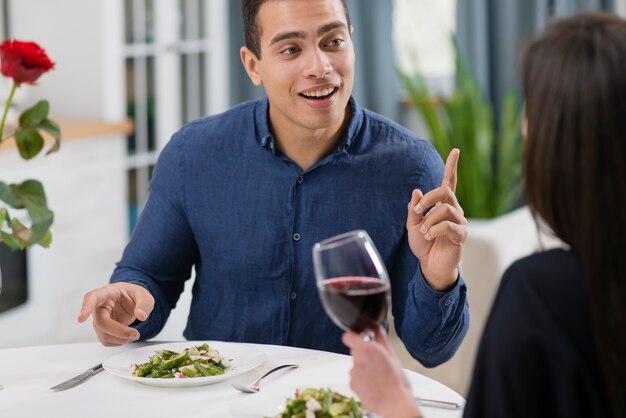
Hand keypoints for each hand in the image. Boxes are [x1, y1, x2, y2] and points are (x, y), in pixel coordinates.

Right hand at [77, 282, 154, 346]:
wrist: (131, 301)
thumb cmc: (133, 295)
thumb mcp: (144, 295)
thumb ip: (144, 303)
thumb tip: (141, 316)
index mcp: (107, 293)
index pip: (92, 298)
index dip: (86, 308)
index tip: (81, 319)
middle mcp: (99, 307)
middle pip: (100, 322)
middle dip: (118, 331)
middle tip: (135, 334)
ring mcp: (99, 319)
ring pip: (103, 334)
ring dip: (120, 338)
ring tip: (135, 334)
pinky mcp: (102, 330)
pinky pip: (106, 340)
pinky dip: (118, 342)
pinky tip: (127, 336)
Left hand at [342, 326, 421, 417]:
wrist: (394, 403)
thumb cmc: (397, 382)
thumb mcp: (392, 355)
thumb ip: (381, 338)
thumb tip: (376, 327)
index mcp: (367, 349)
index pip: (348, 336)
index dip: (354, 335)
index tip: (360, 338)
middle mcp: (357, 360)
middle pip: (355, 350)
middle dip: (364, 353)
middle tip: (377, 360)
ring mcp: (353, 373)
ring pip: (356, 364)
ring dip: (364, 366)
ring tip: (378, 374)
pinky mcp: (352, 384)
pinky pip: (355, 377)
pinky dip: (362, 379)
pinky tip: (373, 383)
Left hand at [406, 148, 466, 289]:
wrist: (430, 265)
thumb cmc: (423, 244)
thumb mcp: (412, 225)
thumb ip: (413, 209)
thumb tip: (416, 190)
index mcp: (442, 205)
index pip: (449, 181)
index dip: (452, 166)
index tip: (455, 150)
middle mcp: (454, 209)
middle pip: (445, 191)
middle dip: (427, 198)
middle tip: (416, 210)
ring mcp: (460, 221)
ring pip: (445, 208)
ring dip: (429, 219)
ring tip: (423, 231)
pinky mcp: (461, 234)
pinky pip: (448, 225)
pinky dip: (434, 229)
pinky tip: (428, 236)